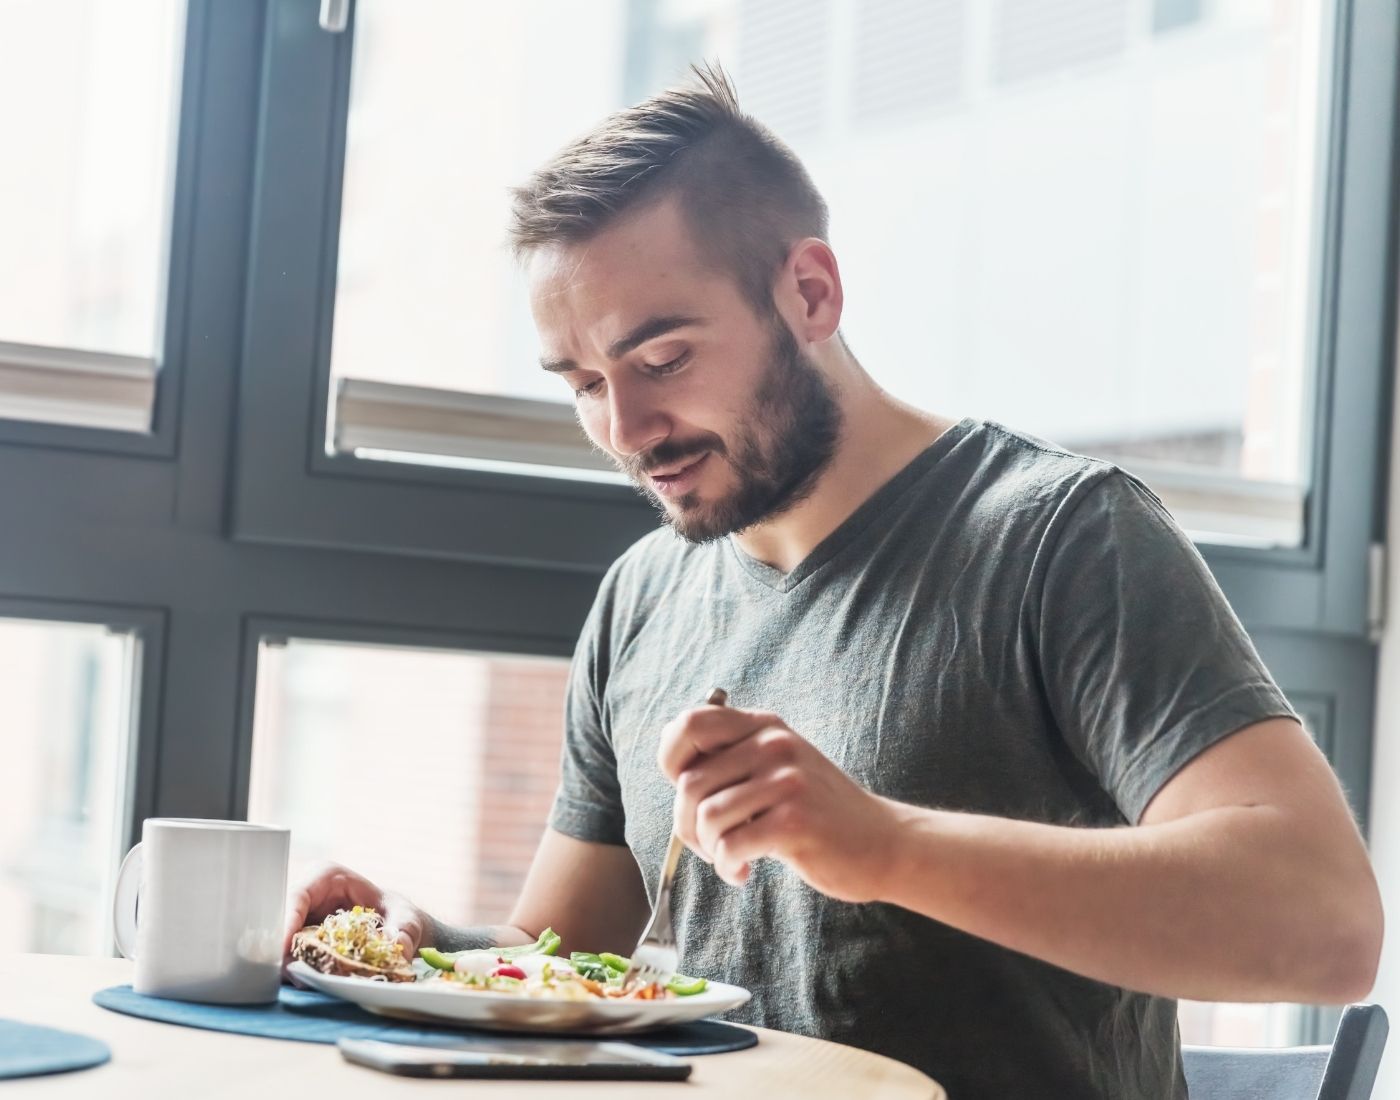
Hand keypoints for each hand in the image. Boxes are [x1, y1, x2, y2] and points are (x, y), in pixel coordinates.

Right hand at [282, 862, 428, 980]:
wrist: (394, 926)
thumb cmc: (396, 912)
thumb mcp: (405, 917)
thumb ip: (404, 929)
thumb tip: (398, 948)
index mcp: (326, 876)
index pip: (297, 896)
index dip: (287, 921)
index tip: (284, 946)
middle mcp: (307, 897)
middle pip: (282, 922)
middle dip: (283, 949)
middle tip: (294, 974)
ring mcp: (300, 920)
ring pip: (281, 942)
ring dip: (289, 963)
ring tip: (305, 982)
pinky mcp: (300, 942)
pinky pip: (291, 956)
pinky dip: (298, 970)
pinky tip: (309, 982)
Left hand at [657, 703, 898, 901]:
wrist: (883, 842)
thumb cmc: (819, 812)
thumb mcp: (779, 766)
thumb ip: (734, 757)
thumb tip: (673, 761)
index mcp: (764, 726)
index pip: (690, 723)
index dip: (671, 760)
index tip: (688, 794)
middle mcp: (774, 744)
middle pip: (690, 783)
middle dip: (687, 825)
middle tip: (709, 845)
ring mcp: (786, 781)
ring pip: (706, 817)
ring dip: (709, 850)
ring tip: (731, 858)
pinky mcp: (794, 821)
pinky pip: (730, 846)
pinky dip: (727, 867)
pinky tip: (743, 872)